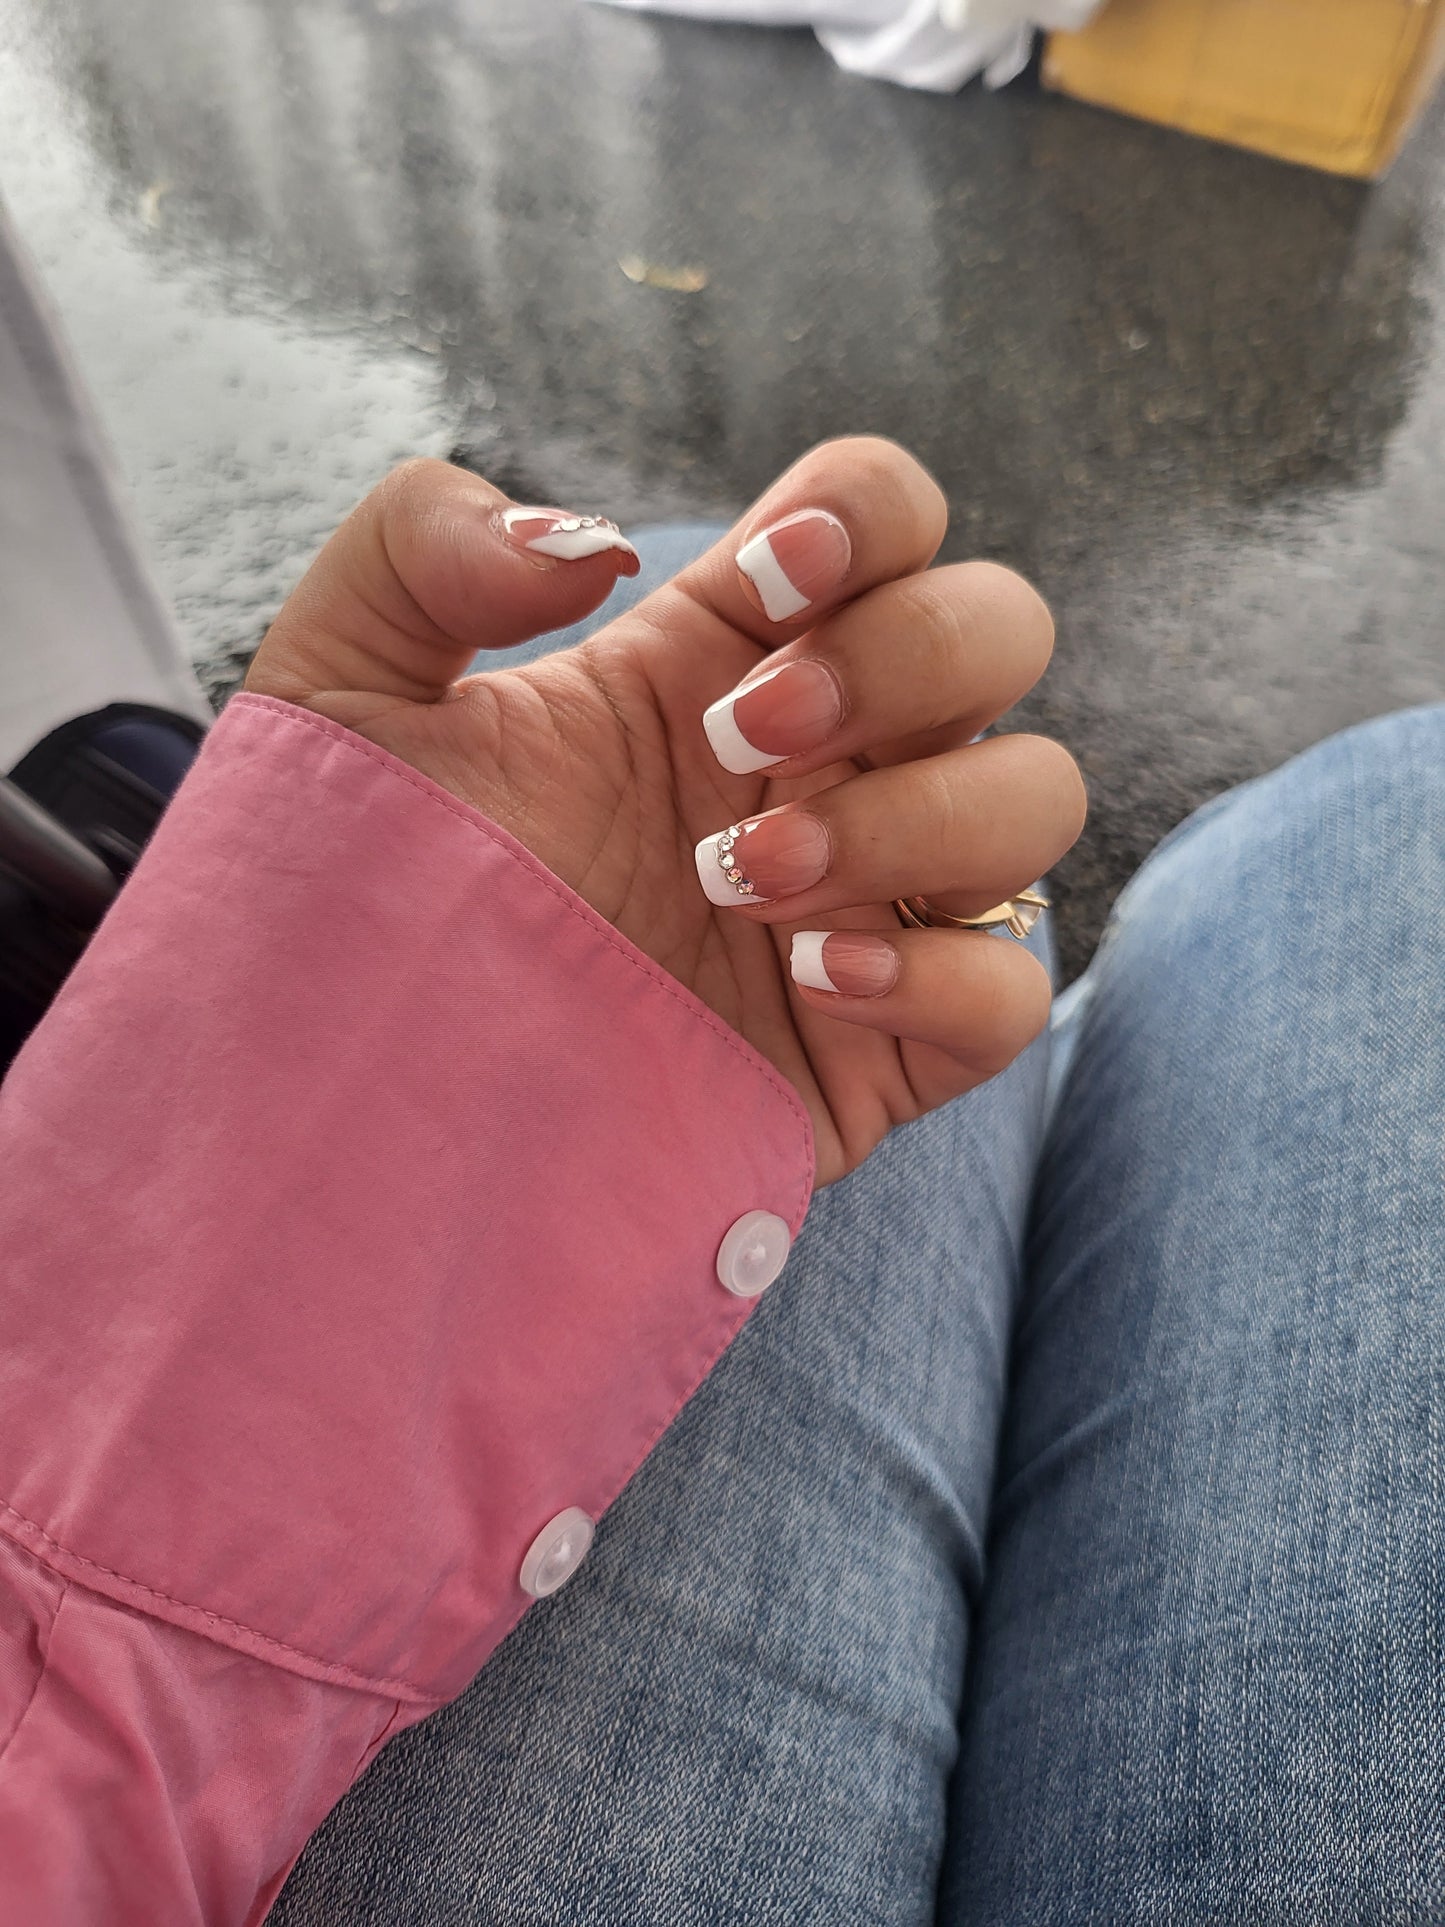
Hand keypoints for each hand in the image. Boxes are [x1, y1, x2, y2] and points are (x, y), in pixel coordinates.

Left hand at [246, 439, 1084, 1185]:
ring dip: (914, 816)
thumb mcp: (339, 691)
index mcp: (716, 658)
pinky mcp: (878, 1050)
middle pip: (999, 630)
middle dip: (902, 661)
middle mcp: (816, 765)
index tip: (764, 579)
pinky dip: (944, 972)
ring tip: (739, 882)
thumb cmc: (354, 896)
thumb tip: (586, 543)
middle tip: (739, 736)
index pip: (884, 516)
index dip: (868, 514)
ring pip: (1036, 799)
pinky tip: (813, 979)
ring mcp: (862, 904)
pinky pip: (1015, 988)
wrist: (360, 1101)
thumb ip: (422, 546)